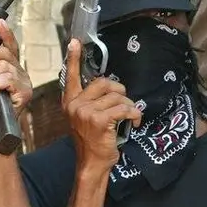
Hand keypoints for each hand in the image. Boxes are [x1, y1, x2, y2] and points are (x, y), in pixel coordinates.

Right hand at [62, 38, 141, 173]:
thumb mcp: (86, 118)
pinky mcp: (99, 120)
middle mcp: (75, 105)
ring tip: (130, 117)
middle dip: (120, 92)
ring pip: (118, 97)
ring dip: (129, 106)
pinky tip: (135, 122)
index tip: (75, 42)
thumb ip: (91, 102)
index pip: (71, 76)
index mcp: (70, 102)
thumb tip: (110, 87)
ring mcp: (85, 112)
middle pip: (105, 83)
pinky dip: (134, 114)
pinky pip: (124, 108)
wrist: (92, 163)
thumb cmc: (93, 141)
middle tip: (125, 104)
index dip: (73, 58)